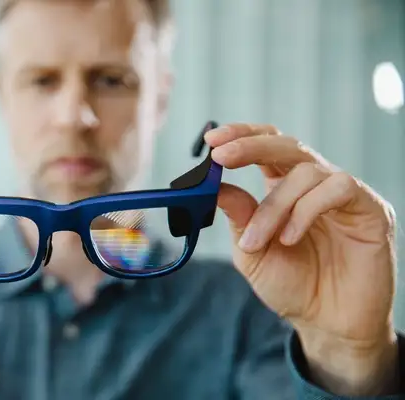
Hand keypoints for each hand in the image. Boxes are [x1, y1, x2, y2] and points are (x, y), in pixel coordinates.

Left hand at [206, 124, 398, 395]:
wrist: (326, 324)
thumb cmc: (292, 286)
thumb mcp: (251, 252)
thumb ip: (237, 217)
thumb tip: (215, 184)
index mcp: (285, 190)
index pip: (267, 146)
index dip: (242, 136)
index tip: (212, 141)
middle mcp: (315, 186)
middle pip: (287, 145)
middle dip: (250, 146)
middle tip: (221, 156)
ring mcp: (343, 196)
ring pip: (306, 172)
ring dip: (274, 205)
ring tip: (259, 241)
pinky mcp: (369, 209)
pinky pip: (338, 188)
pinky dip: (306, 210)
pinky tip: (290, 238)